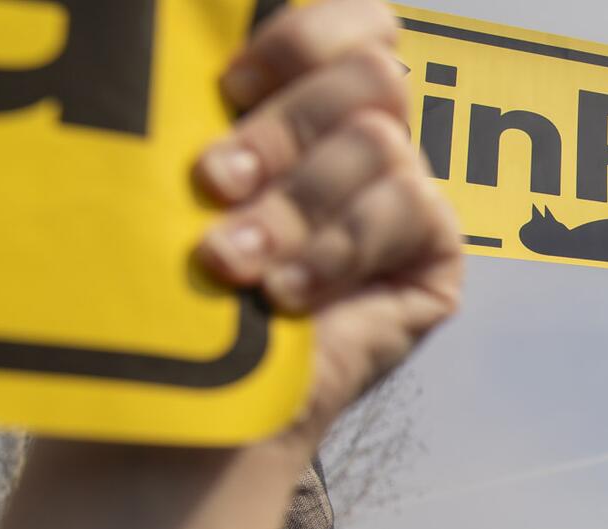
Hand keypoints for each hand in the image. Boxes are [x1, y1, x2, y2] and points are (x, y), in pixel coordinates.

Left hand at [194, 0, 461, 451]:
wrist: (194, 411)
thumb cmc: (172, 298)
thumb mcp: (187, 181)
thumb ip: (225, 111)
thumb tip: (221, 63)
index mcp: (312, 107)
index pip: (355, 27)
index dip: (300, 41)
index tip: (225, 90)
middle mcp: (367, 145)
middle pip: (375, 73)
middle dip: (286, 127)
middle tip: (214, 183)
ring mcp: (406, 201)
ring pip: (382, 144)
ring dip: (296, 205)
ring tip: (232, 261)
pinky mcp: (435, 258)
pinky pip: (410, 209)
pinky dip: (338, 248)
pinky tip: (288, 293)